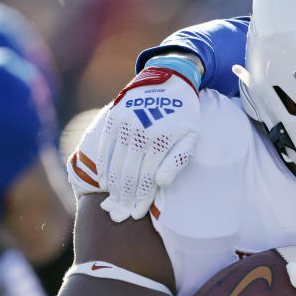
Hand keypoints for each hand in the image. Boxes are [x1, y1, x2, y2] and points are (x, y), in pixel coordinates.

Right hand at [97, 67, 199, 221]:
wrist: (168, 78)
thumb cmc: (185, 113)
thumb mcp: (192, 135)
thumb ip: (179, 159)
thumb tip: (161, 182)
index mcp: (161, 139)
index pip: (147, 177)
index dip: (140, 198)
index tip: (136, 214)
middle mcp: (140, 132)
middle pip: (128, 174)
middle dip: (124, 199)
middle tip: (120, 217)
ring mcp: (124, 125)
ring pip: (115, 164)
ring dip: (112, 188)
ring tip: (111, 205)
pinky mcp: (113, 119)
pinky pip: (105, 149)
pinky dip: (103, 167)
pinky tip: (103, 183)